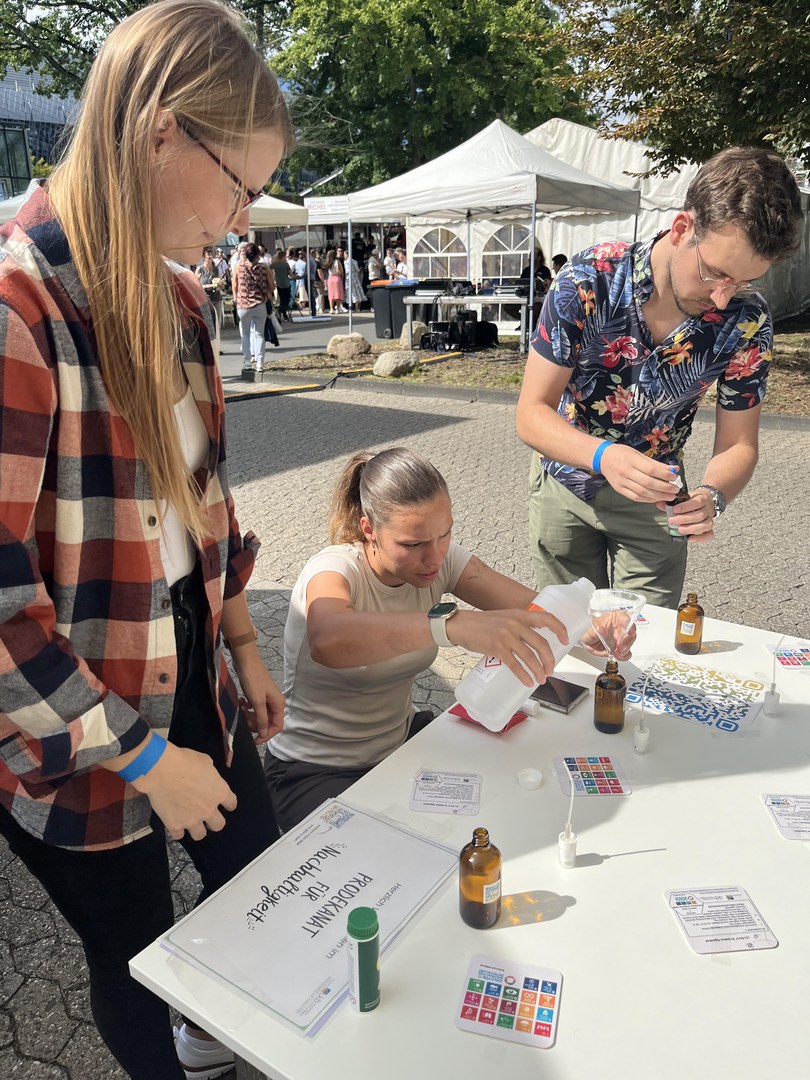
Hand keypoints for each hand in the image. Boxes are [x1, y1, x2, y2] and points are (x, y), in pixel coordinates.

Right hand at [132, 742, 236, 841]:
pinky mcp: (175, 825)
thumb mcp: (205, 761)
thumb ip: (210, 773)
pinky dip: (176, 830)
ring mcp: (192, 820)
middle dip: (213, 821)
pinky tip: (174, 823)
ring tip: (189, 822)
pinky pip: (178, 836)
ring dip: (196, 828)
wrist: (162, 770)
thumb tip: (206, 776)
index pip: (231, 803)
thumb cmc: (185, 761)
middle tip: (205, 815)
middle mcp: (209, 809)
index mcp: (219, 792)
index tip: (225, 804)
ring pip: (199, 835)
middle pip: (218, 825)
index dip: (228, 804)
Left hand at [231, 648, 284, 743]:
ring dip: (250, 716)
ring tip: (242, 708)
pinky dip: (248, 708)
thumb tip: (264, 733)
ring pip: (260, 715)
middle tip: (245, 720)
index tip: (254, 740)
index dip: (267, 735)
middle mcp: (275, 702)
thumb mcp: (257, 702)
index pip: (277, 726)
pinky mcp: (258, 694)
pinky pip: (255, 708)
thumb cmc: (253, 680)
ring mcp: (266, 698)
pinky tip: (242, 702)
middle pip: (268, 721)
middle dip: (256, 724)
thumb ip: (261, 719)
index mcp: (278, 704)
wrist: (246, 661)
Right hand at [448, 608, 568, 686]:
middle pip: (541, 644)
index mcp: (520, 614)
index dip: (560, 629)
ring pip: (530, 656)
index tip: (566, 641)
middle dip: (549, 660)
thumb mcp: (505, 617)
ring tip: (541, 679)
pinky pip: (515, 664)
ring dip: (538, 670)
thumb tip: (534, 642)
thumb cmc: (483, 624)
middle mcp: (516, 623)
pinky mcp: (496, 647)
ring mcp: (506, 636)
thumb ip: (520, 625)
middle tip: (550, 670)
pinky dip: (523, 675)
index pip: (547, 618)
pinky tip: (527, 681)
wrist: (461, 625)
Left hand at [580, 620, 635, 659]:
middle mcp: (621, 627)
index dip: (630, 625)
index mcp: (616, 617)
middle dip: (627, 641)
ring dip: (625, 649)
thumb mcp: (592, 625)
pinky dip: (624, 656)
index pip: (626, 619)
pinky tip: (619, 656)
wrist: (586, 639)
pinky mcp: (620, 648)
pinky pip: (626, 653)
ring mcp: (621, 638)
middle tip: (620, 647)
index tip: (630, 632)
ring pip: (629, 643)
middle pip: (630, 632)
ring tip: (617, 653)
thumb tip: (602, 630)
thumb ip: (597, 627)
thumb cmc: (590, 627)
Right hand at [600, 444, 681, 502]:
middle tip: (675, 490)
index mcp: (631, 460)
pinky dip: (648, 499)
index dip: (664, 475)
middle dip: (664, 488)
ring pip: (642, 492)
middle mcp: (626, 472)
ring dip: (658, 496)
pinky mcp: (619, 489)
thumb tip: (673, 469)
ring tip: (669, 496)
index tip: (674, 477)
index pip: (651, 469)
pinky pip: (635, 497)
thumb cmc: (622, 454)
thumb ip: (656, 463)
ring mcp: (621, 482)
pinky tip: (656, 499)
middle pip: (648, 483)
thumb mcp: (638, 454)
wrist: (602, 458)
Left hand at [656, 489, 715, 543]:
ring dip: (692, 528)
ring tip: (680, 530)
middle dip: (684, 519)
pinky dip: (701, 538)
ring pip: (706, 525)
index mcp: (701, 499)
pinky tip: (690, 538)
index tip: (674, 510)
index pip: (696, 502)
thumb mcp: (684, 498)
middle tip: (672, 521)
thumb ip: (671, 502)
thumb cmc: (692, 501)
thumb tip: (659, 503)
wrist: (706, 501)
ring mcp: (709, 519)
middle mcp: (707, 509)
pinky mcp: (709, 529)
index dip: (685, 507)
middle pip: (700, 515)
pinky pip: (709, 535)